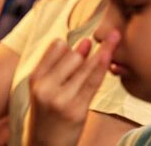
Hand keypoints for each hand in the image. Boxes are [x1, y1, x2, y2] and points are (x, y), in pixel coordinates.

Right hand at [26, 30, 120, 145]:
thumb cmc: (48, 116)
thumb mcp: (43, 90)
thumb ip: (58, 67)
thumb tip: (82, 42)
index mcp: (36, 78)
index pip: (56, 48)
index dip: (71, 42)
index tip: (86, 38)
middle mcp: (46, 87)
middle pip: (72, 56)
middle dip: (87, 49)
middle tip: (107, 38)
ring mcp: (61, 99)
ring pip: (85, 67)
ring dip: (103, 51)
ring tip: (114, 36)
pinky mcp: (76, 110)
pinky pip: (93, 82)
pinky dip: (102, 66)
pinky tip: (110, 55)